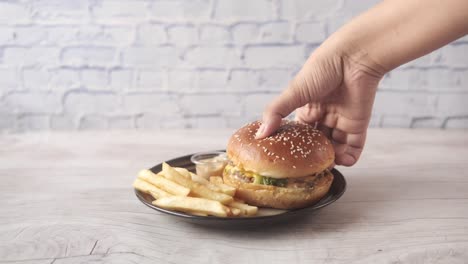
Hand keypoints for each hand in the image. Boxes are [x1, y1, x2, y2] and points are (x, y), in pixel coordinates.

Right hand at [255, 42, 384, 165]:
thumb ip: (275, 112)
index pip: (298, 132)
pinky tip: (343, 162)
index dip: (294, 147)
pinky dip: (351, 157)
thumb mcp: (294, 92)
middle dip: (312, 156)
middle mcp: (323, 115)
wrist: (353, 58)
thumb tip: (259, 134)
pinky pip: (355, 145)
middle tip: (306, 170)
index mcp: (306, 108)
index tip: (287, 161)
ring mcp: (341, 120)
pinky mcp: (358, 123)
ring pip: (335, 146)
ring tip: (324, 168)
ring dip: (330, 158)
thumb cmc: (322, 69)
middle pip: (317, 142)